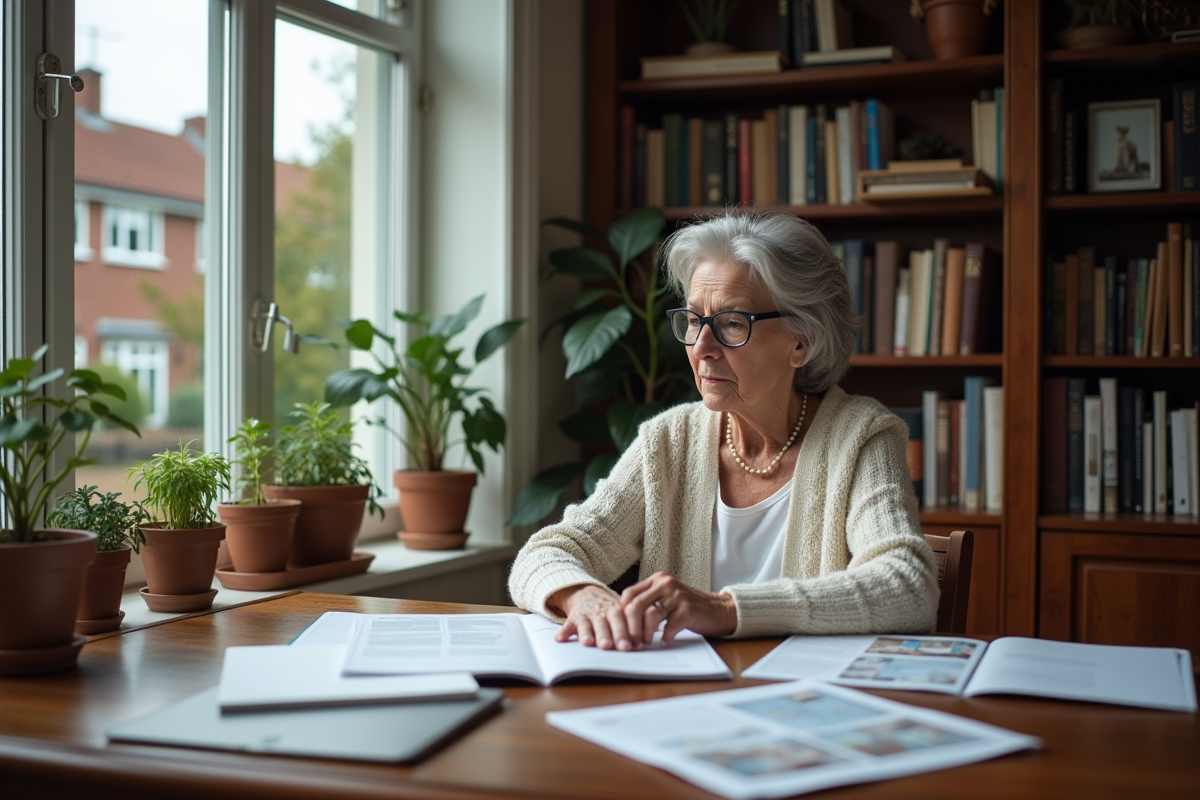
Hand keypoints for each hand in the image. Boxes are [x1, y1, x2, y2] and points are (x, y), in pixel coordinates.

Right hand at [551, 584, 640, 650]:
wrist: (588, 593)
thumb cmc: (610, 608)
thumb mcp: (623, 610)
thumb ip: (634, 624)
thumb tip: (644, 645)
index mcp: (617, 609)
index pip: (625, 620)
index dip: (629, 632)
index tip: (634, 645)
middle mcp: (602, 611)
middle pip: (606, 623)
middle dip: (609, 635)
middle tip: (610, 647)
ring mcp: (587, 614)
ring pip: (587, 624)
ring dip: (587, 633)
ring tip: (587, 643)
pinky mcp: (573, 618)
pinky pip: (567, 625)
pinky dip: (564, 632)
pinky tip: (560, 639)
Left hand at [619, 572, 737, 645]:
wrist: (719, 609)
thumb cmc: (688, 607)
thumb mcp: (666, 598)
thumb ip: (648, 602)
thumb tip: (623, 621)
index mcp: (656, 580)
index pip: (629, 594)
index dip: (622, 614)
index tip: (621, 629)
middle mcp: (665, 584)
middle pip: (636, 605)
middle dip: (630, 627)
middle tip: (630, 642)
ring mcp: (677, 596)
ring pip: (651, 616)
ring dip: (645, 633)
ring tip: (646, 643)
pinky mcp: (688, 610)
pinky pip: (670, 626)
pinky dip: (664, 637)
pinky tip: (664, 641)